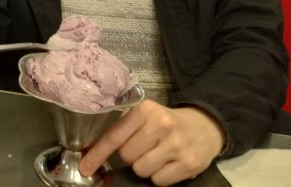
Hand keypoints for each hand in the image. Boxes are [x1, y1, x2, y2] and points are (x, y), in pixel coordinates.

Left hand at [80, 101, 224, 185]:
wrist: (205, 126)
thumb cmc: (167, 122)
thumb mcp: (146, 116)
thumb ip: (124, 128)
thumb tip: (95, 151)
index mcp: (146, 110)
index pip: (115, 136)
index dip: (98, 154)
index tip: (85, 167)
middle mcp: (162, 125)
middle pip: (127, 156)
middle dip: (130, 156)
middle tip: (144, 147)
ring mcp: (176, 145)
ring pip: (141, 170)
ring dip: (145, 167)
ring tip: (158, 155)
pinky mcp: (189, 164)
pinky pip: (159, 181)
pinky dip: (160, 176)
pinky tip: (169, 163)